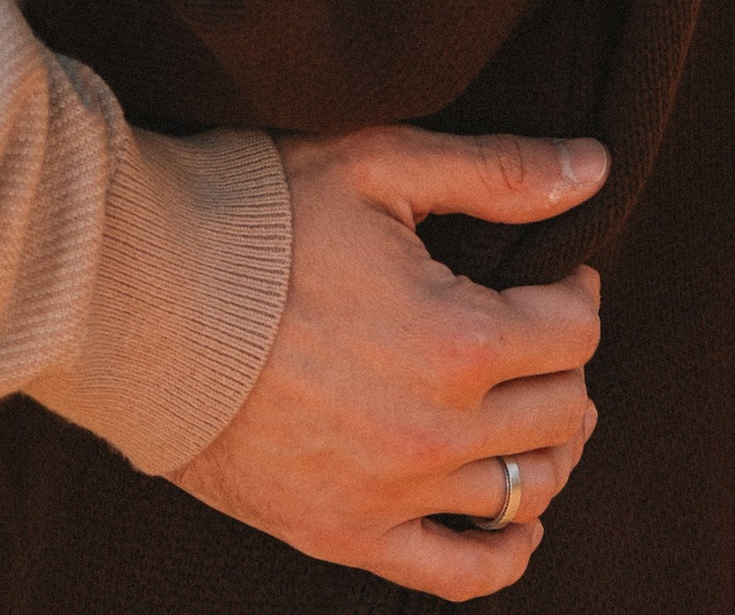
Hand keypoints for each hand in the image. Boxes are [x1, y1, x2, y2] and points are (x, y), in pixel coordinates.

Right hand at [175, 126, 605, 592]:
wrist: (141, 298)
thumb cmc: (258, 217)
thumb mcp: (378, 164)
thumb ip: (495, 171)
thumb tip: (593, 168)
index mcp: (459, 337)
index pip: (574, 331)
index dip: (575, 292)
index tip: (558, 273)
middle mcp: (440, 431)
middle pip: (563, 413)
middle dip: (566, 366)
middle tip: (537, 332)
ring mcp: (395, 493)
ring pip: (526, 489)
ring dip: (543, 445)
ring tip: (520, 403)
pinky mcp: (346, 534)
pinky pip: (463, 572)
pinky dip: (506, 549)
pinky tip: (512, 517)